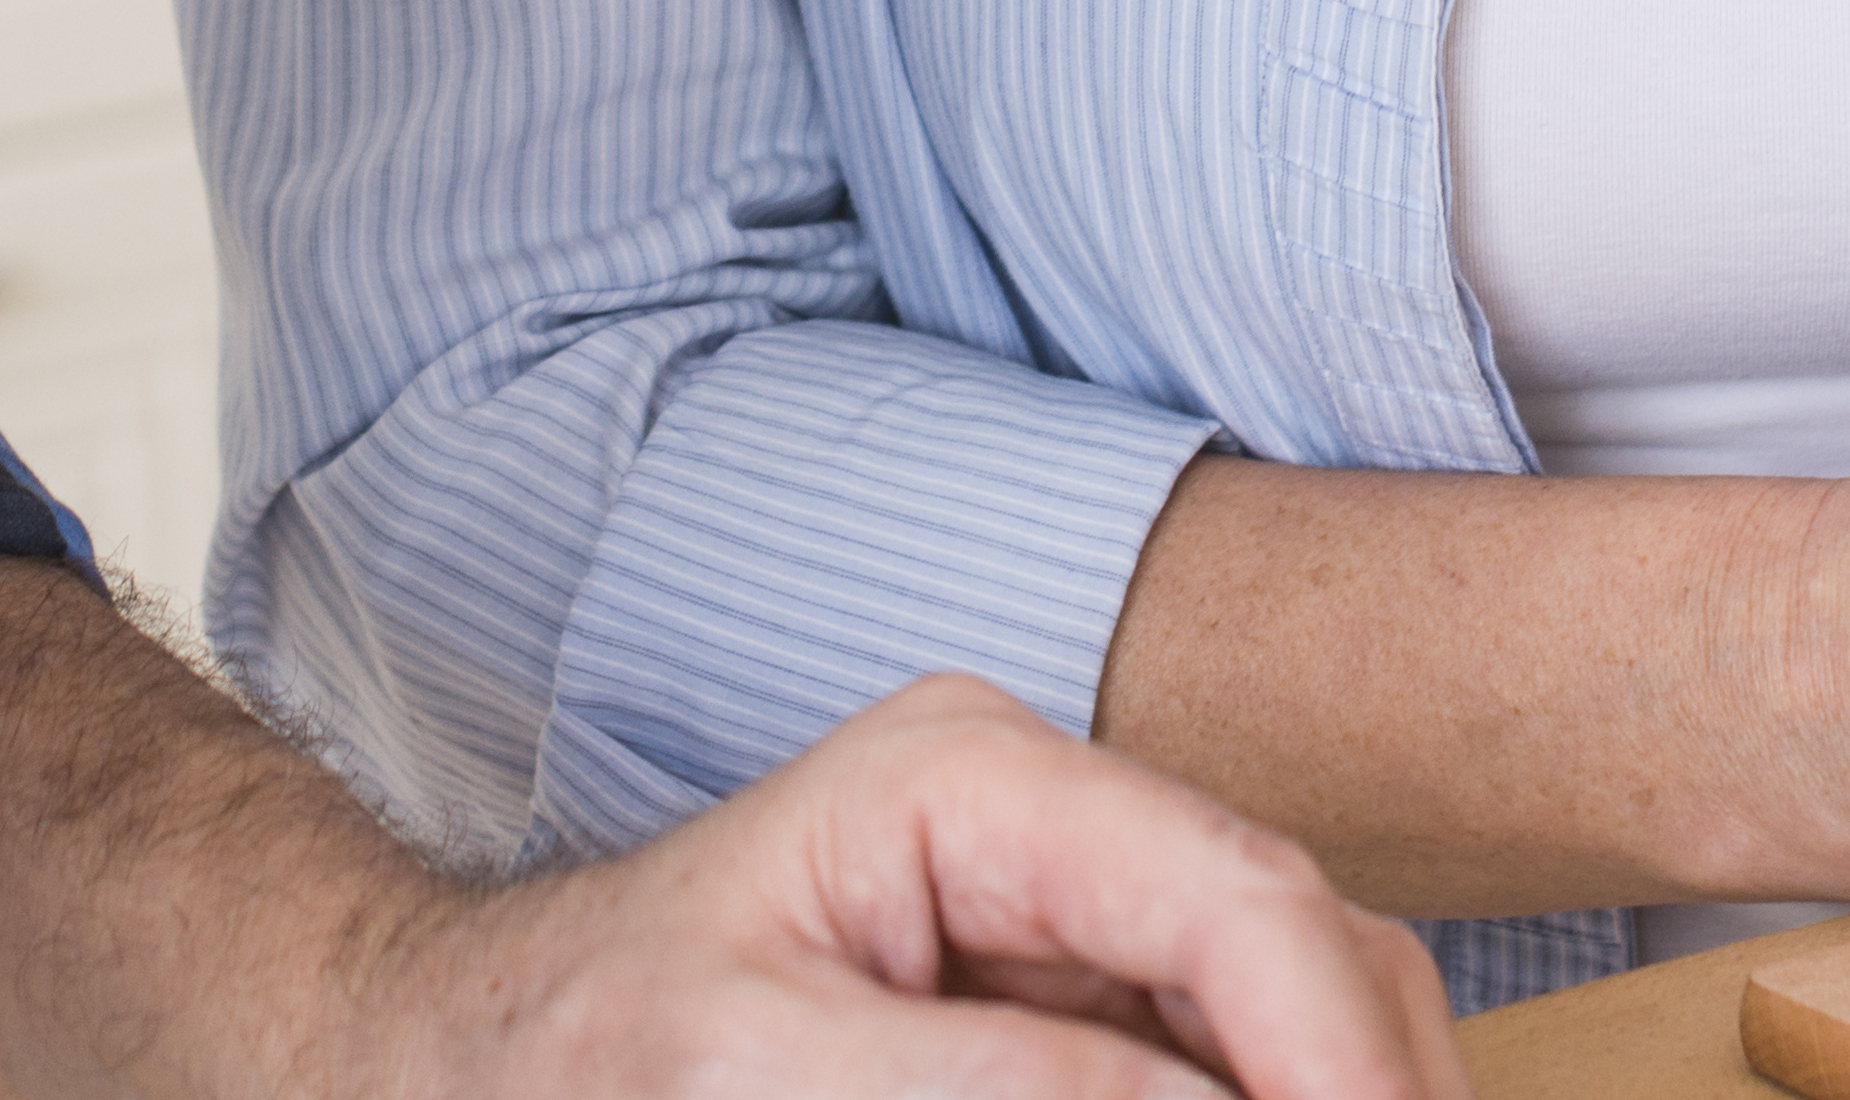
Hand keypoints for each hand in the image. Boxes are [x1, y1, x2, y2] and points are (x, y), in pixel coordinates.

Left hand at [374, 676, 1468, 1099]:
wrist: (486, 1060)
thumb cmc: (581, 1044)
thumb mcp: (756, 1073)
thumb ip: (991, 1092)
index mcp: (980, 781)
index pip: (1245, 899)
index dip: (1339, 1059)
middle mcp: (1064, 831)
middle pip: (1316, 960)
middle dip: (1363, 1084)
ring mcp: (1086, 931)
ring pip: (1304, 1024)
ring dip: (1328, 1092)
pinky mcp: (1085, 1025)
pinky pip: (1225, 1074)